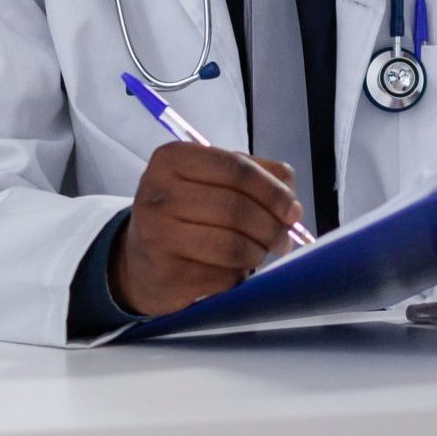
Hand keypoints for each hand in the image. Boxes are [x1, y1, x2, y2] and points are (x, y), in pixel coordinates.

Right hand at [110, 143, 304, 316]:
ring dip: (258, 252)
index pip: (238, 169)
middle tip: (282, 239)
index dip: (274, 192)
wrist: (143, 259)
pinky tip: (233, 269)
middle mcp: (158, 193)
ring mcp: (156, 235)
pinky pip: (224, 276)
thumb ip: (261, 177)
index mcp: (174, 159)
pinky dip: (240, 275)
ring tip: (259, 252)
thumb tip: (291, 206)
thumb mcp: (217, 180)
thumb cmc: (189, 211)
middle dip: (272, 228)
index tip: (293, 211)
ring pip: (233, 245)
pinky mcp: (165, 274)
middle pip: (237, 209)